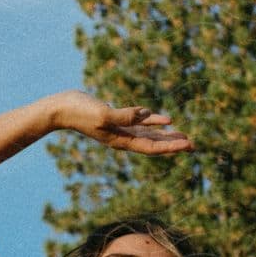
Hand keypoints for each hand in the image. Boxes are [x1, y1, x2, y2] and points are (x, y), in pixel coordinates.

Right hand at [46, 89, 192, 153]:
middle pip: (154, 145)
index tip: (188, 144)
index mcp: (121, 140)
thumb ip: (125, 115)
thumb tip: (146, 114)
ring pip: (149, 136)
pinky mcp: (117, 118)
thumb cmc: (80, 112)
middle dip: (173, 145)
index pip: (151, 148)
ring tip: (184, 136)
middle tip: (194, 145)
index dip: (170, 147)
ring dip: (166, 136)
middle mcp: (123, 138)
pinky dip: (153, 122)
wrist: (61, 109)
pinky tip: (165, 120)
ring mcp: (120, 130)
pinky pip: (140, 122)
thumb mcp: (103, 113)